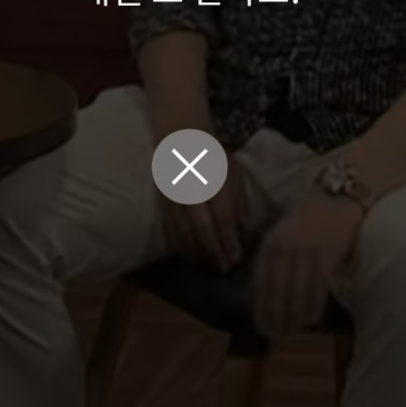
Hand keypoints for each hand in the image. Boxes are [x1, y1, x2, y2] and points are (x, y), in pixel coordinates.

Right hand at [161, 155, 251, 271]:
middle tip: (224, 267)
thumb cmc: (212, 155)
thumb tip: (244, 228)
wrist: (180, 139)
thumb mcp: (233, 171)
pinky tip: (190, 256)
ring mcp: (173, 196)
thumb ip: (239, 198)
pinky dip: (180, 244)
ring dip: (197, 251)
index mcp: (212, 179)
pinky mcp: (161, 201)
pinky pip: (169, 227)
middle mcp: (191, 189)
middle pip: (202, 227)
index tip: (237, 255)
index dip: (230, 238)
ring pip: (183, 230)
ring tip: (209, 266)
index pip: (222, 215)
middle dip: (214, 250)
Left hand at [252, 191, 363, 338]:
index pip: (260, 283)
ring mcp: (306, 254)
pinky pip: (318, 290)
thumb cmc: (309, 219)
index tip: (259, 325)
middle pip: (277, 292)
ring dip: (294, 318)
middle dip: (275, 317)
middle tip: (275, 336)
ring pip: (296, 295)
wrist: (338, 199)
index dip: (260, 307)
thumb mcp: (282, 235)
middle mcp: (284, 250)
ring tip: (292, 332)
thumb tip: (262, 294)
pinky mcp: (327, 258)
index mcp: (270, 244)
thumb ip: (273, 260)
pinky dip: (314, 308)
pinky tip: (312, 320)